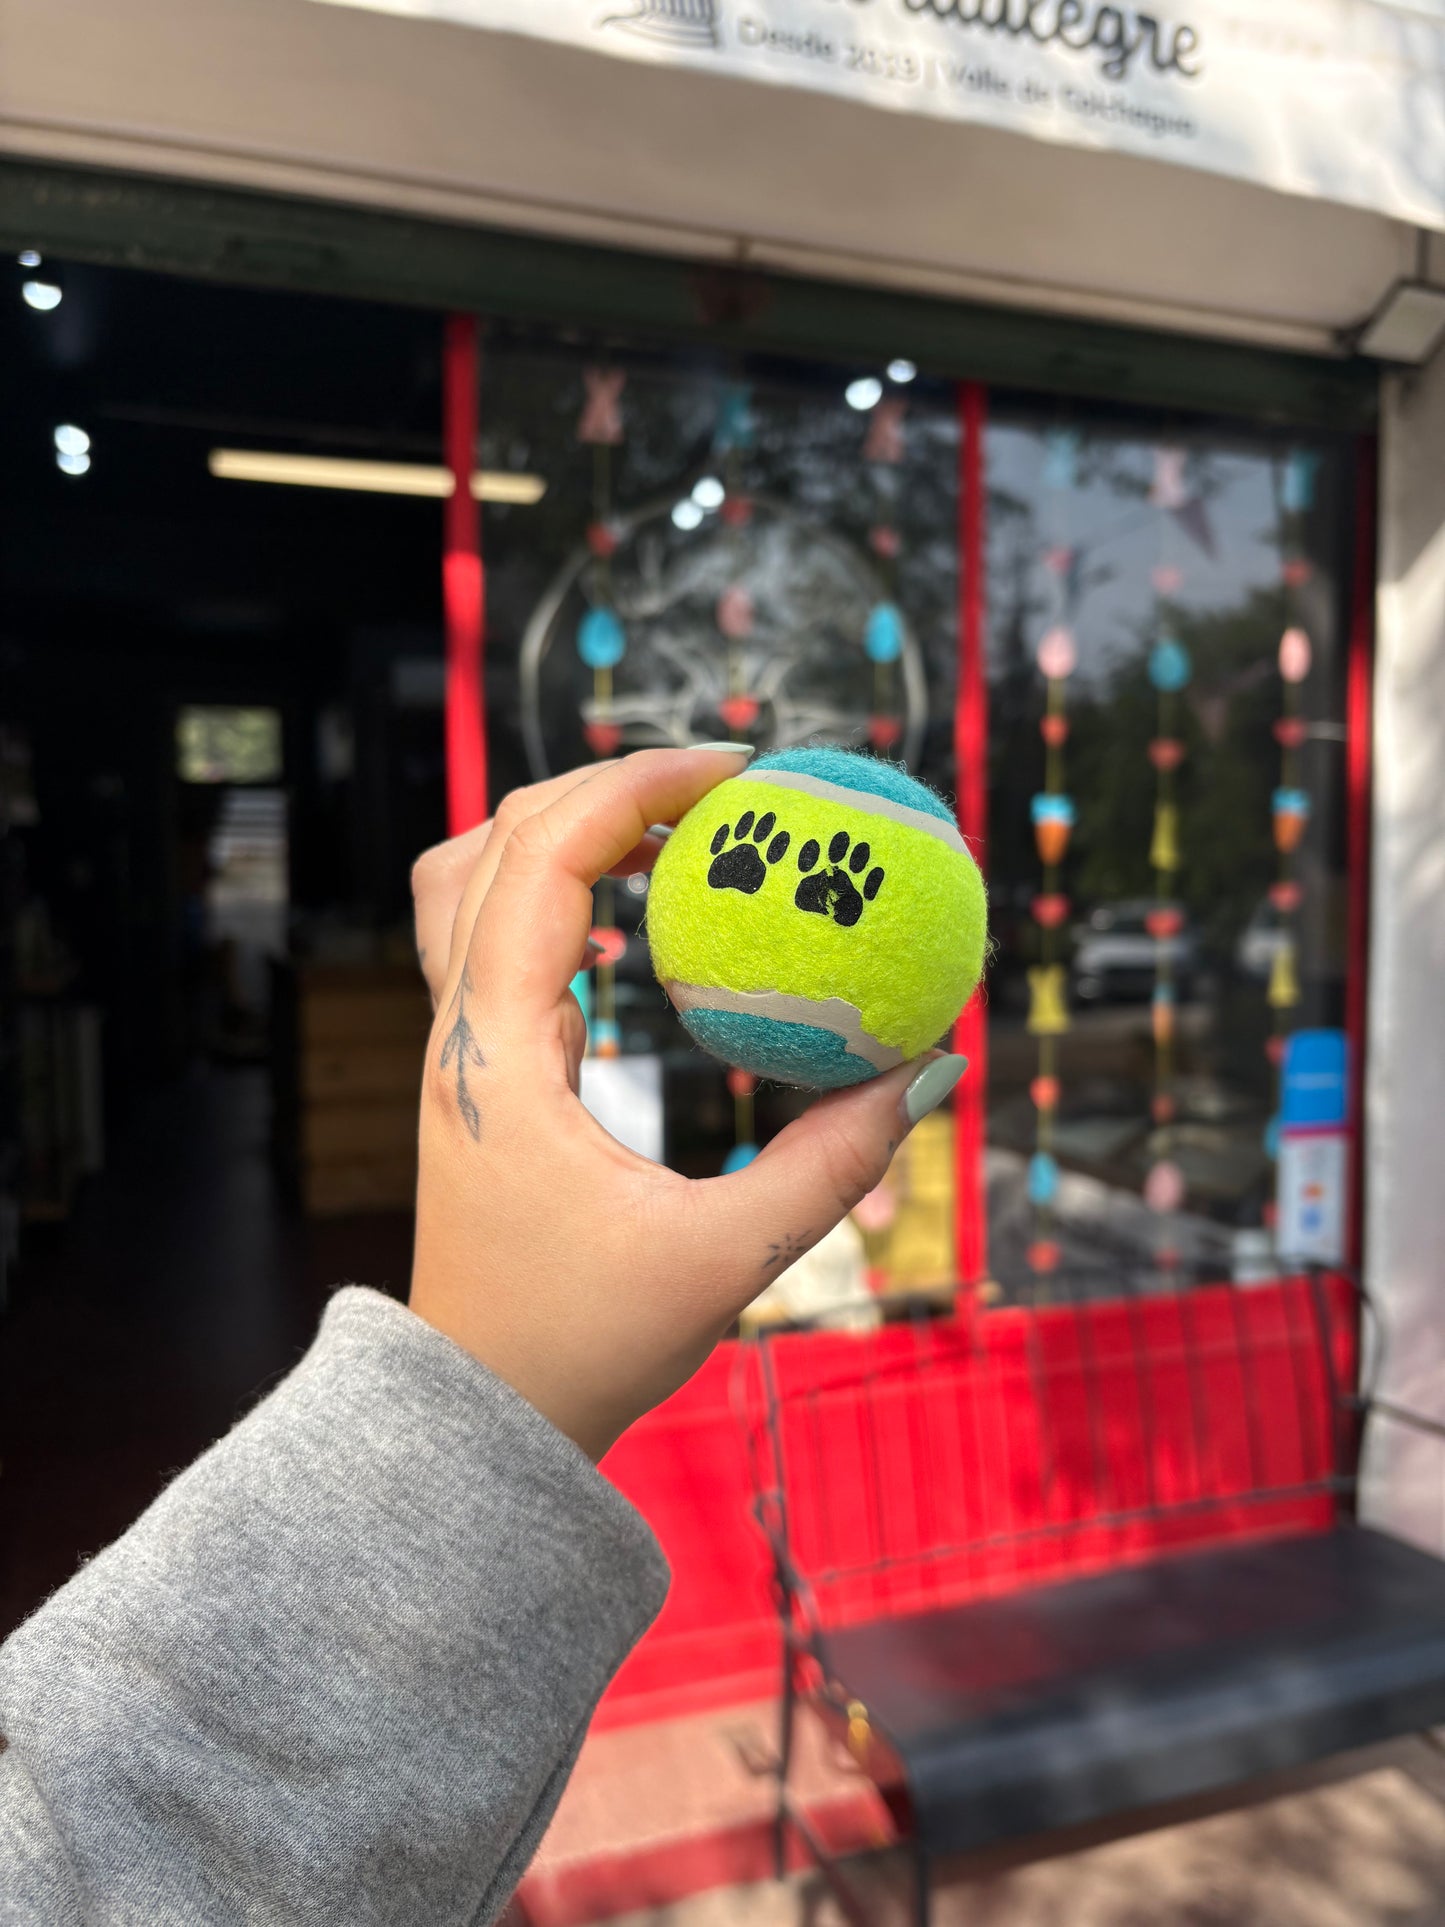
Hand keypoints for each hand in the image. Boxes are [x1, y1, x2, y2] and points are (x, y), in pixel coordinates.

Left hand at [408, 748, 965, 1460]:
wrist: (483, 1417)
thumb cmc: (583, 1347)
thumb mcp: (727, 1260)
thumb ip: (833, 1165)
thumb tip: (929, 1070)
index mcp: (494, 1052)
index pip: (541, 856)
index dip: (636, 785)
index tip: (738, 770)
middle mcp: (459, 1033)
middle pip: (495, 841)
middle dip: (606, 786)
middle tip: (722, 790)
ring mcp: (459, 1052)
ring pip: (475, 884)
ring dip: (566, 834)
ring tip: (676, 834)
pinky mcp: (480, 1076)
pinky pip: (501, 941)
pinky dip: (562, 895)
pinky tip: (639, 918)